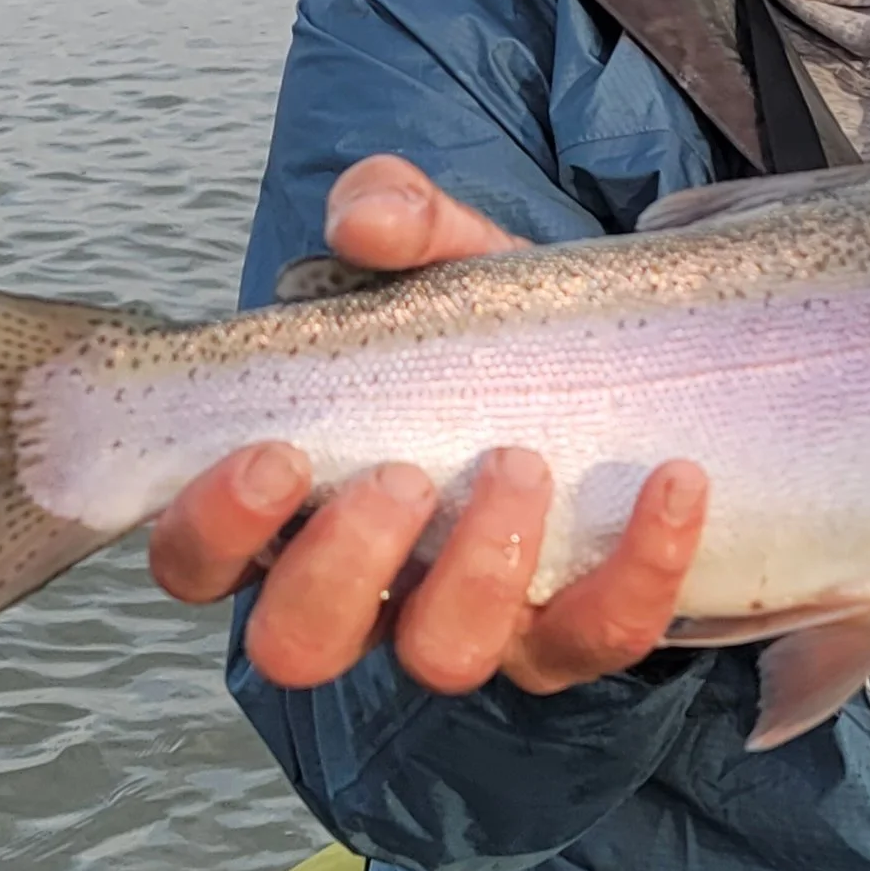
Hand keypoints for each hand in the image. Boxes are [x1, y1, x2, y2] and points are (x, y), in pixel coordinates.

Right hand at [147, 154, 706, 692]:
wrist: (614, 361)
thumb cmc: (485, 324)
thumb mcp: (443, 253)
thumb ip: (396, 213)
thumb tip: (366, 217)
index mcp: (291, 509)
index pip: (196, 561)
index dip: (216, 527)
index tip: (276, 453)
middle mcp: (365, 588)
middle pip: (300, 642)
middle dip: (343, 566)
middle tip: (402, 474)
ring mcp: (471, 622)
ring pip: (441, 657)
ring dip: (476, 569)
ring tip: (522, 463)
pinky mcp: (575, 630)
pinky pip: (601, 633)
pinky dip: (640, 567)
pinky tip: (673, 482)